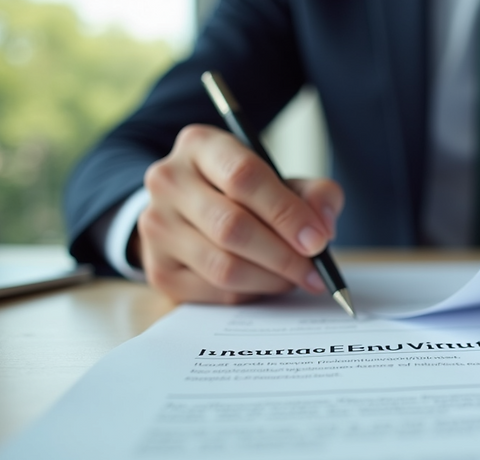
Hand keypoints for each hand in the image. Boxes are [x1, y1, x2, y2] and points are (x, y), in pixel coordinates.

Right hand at [136, 124, 343, 303]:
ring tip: (297, 278)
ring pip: (223, 266)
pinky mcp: (159, 269)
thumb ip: (314, 194)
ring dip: (271, 279)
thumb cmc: (247, 193)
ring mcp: (156, 227)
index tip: (318, 240)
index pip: (244, 177)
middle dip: (284, 255)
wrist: (192, 211)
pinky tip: (268, 283)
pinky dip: (252, 293)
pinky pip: (215, 292)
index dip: (286, 213)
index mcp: (200, 145)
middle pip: (232, 226)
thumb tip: (322, 228)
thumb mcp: (283, 180)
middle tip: (315, 270)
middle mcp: (168, 181)